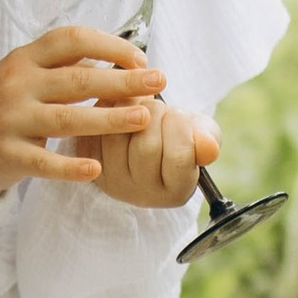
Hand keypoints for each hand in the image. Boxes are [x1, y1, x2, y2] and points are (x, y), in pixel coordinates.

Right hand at [0, 26, 165, 193]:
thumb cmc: (4, 102)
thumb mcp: (26, 74)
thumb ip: (65, 66)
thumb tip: (122, 62)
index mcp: (25, 58)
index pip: (70, 40)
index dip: (108, 45)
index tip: (139, 58)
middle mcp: (16, 84)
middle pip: (77, 80)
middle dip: (122, 80)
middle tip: (159, 81)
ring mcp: (11, 120)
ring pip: (66, 119)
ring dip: (108, 118)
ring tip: (142, 118)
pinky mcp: (8, 155)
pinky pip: (44, 163)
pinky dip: (70, 167)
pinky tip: (97, 169)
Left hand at [70, 95, 218, 210]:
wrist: (146, 133)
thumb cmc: (181, 135)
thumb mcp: (202, 135)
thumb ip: (208, 140)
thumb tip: (208, 147)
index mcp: (175, 192)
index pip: (179, 156)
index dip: (181, 127)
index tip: (181, 117)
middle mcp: (141, 194)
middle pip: (146, 146)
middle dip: (157, 115)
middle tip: (162, 109)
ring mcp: (111, 181)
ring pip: (117, 134)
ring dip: (131, 107)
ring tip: (142, 104)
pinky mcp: (89, 162)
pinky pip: (95, 128)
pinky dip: (109, 107)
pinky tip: (122, 104)